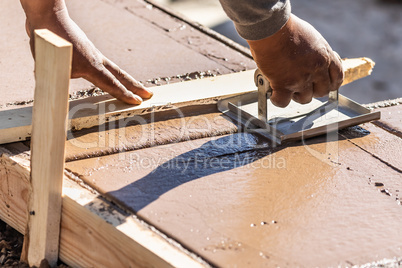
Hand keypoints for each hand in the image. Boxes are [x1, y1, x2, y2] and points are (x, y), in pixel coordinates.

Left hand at [21, 0, 151, 103]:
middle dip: (135, 87)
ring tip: (135, 86)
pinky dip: (110, 73)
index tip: (137, 102)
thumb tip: (54, 97)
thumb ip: (55, 83)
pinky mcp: (85, 50)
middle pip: (120, 75)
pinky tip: (106, 75)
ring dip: (126, 79)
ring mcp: (92, 53)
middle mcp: (96, 60)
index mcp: (91, 66)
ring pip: (114, 69)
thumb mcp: (51, 66)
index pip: (112, 84)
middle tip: (149, 95)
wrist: (48, 16)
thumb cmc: (49, 40)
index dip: (125, 94)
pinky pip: (103, 65)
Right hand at [247, 14, 343, 107]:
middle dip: (312, 90)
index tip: (321, 82)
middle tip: (300, 85)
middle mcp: (316, 69)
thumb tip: (310, 61)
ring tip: (285, 88)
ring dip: (295, 96)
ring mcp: (301, 79)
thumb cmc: (287, 28)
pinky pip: (283, 102)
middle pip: (322, 91)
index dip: (329, 83)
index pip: (337, 77)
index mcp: (325, 56)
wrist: (272, 28)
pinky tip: (273, 94)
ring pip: (305, 99)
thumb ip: (316, 52)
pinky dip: (277, 100)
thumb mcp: (312, 37)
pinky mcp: (284, 84)